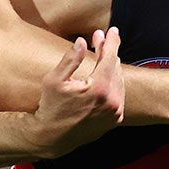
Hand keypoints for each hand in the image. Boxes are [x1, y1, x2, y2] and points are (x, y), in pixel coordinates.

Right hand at [30, 28, 124, 158]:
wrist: (53, 138)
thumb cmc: (50, 107)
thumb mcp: (54, 80)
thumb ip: (70, 59)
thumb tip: (82, 41)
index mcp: (99, 88)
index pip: (111, 57)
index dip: (112, 41)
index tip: (113, 30)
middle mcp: (112, 100)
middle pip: (115, 67)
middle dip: (108, 51)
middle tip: (98, 39)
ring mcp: (115, 112)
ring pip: (118, 80)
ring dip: (110, 66)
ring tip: (100, 55)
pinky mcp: (115, 119)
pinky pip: (118, 94)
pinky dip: (112, 82)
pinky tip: (103, 75)